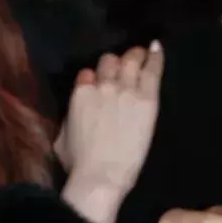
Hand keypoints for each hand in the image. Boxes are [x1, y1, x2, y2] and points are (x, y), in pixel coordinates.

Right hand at [56, 45, 163, 222]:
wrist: (101, 174)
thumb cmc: (79, 164)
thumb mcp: (63, 139)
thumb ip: (69, 122)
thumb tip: (72, 120)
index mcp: (80, 92)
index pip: (88, 73)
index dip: (97, 77)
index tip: (103, 80)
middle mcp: (102, 84)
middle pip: (110, 62)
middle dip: (118, 63)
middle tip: (127, 63)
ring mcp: (124, 90)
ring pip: (130, 62)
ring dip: (136, 57)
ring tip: (143, 54)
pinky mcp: (145, 100)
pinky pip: (151, 71)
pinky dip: (155, 58)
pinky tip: (158, 48)